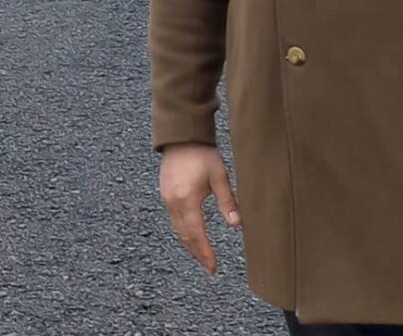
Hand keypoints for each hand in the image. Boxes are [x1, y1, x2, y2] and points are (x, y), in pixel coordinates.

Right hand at [159, 143, 241, 274]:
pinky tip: (191, 233)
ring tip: (202, 254)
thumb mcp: (219, 176)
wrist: (181, 136)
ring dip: (189, 244)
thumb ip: (227, 201)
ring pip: (177, 229)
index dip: (205, 252)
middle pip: (185, 236)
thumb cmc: (202, 153)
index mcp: (186, 200)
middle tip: (209, 266)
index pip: (196, 234)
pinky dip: (183, 231)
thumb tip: (237, 225)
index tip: (213, 267)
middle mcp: (173, 202)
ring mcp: (166, 198)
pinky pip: (173, 219)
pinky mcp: (165, 193)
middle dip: (197, 252)